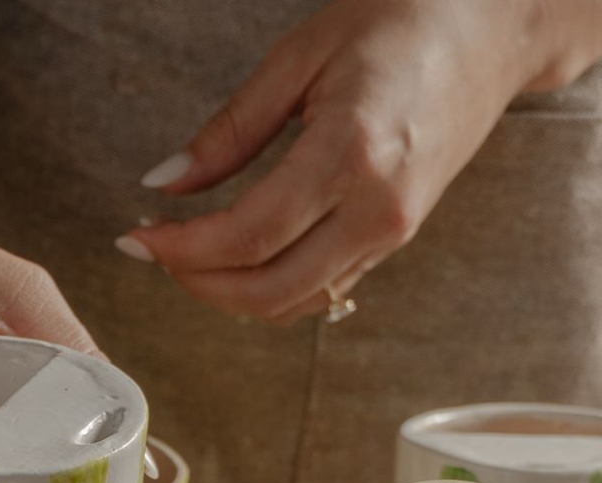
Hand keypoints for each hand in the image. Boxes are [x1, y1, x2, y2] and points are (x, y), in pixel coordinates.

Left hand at [118, 0, 584, 324]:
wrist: (496, 27)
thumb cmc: (403, 20)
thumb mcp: (300, 58)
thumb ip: (229, 132)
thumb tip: (164, 183)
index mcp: (351, 154)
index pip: (247, 236)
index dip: (181, 249)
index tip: (136, 238)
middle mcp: (377, 209)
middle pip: (267, 290)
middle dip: (197, 283)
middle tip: (155, 251)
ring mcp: (391, 233)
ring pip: (292, 303)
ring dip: (228, 294)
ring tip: (187, 255)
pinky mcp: (394, 240)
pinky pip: (318, 290)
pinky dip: (266, 287)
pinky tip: (235, 257)